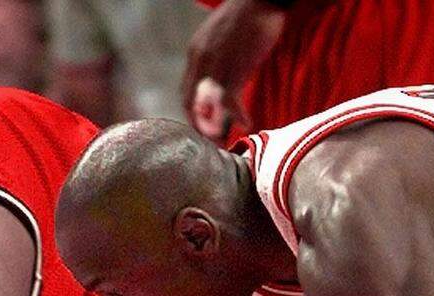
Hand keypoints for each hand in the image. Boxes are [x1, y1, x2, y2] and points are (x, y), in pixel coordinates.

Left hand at [182, 0, 285, 138]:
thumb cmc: (248, 16)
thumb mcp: (222, 38)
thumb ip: (215, 58)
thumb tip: (219, 80)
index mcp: (195, 53)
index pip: (185, 93)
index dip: (193, 114)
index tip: (204, 127)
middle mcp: (200, 61)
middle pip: (191, 105)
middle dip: (199, 127)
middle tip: (213, 142)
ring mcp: (215, 66)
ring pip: (207, 108)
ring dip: (216, 129)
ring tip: (226, 141)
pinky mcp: (233, 69)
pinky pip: (231, 102)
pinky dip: (238, 116)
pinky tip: (247, 123)